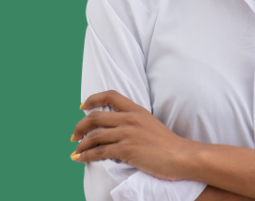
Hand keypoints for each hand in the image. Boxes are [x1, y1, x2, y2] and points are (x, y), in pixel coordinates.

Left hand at [70, 90, 189, 180]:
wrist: (181, 156)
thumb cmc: (167, 144)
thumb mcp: (150, 124)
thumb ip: (133, 122)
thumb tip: (114, 130)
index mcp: (137, 110)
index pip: (110, 96)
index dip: (93, 99)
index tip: (82, 106)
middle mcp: (130, 119)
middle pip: (95, 117)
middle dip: (80, 126)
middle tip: (74, 135)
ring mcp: (128, 134)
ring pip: (94, 136)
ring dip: (80, 144)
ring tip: (76, 151)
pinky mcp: (127, 150)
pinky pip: (100, 152)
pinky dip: (86, 156)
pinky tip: (80, 159)